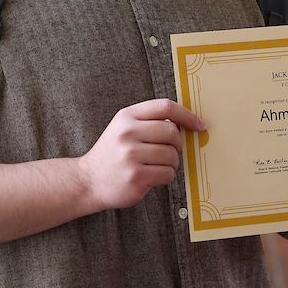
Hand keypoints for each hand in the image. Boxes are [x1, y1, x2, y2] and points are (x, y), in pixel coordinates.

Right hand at [77, 99, 203, 210]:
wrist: (88, 180)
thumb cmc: (112, 154)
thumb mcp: (123, 128)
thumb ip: (149, 121)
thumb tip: (184, 123)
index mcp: (126, 117)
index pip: (165, 107)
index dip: (187, 115)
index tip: (199, 125)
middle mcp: (127, 133)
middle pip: (173, 132)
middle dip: (178, 145)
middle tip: (171, 152)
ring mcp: (131, 155)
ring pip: (172, 155)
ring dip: (172, 163)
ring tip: (157, 166)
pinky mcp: (136, 176)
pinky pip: (168, 174)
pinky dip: (166, 176)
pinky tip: (153, 176)